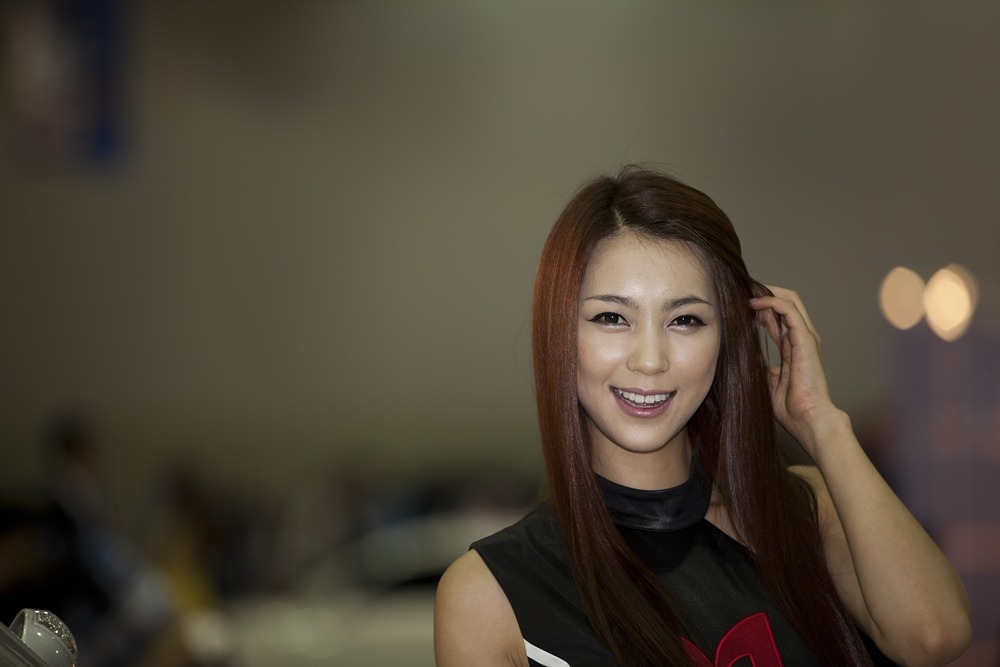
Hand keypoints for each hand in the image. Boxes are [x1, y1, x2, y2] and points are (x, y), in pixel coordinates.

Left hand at [750, 286, 843, 453]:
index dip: (761, 307)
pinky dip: (772, 301)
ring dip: (767, 292)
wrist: (807, 419)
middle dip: (765, 293)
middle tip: (742, 291)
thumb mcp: (767, 381)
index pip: (779, 317)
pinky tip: (754, 302)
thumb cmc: (791, 407)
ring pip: (790, 300)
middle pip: (786, 303)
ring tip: (747, 291)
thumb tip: (745, 359)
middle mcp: (802, 338)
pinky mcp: (806, 339)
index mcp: (794, 347)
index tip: (741, 304)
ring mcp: (806, 337)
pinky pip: (789, 310)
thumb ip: (760, 366)